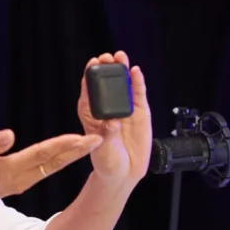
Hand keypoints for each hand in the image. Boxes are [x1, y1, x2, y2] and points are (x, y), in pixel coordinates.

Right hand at [0, 129, 102, 218]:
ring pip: (55, 165)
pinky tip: (74, 149)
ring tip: (94, 141)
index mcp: (10, 170)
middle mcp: (23, 177)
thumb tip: (10, 135)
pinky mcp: (24, 180)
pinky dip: (63, 156)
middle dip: (79, 150)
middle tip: (102, 137)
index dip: (63, 145)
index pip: (42, 154)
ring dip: (75, 153)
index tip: (83, 137)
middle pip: (56, 161)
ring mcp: (25, 181)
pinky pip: (49, 166)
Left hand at [77, 51, 151, 186]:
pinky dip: (138, 83)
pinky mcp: (139, 113)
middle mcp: (107, 108)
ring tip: (121, 57)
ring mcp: (124, 109)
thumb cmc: (106, 160)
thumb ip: (107, 133)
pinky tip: (136, 72)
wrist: (124, 172)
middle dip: (106, 68)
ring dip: (122, 70)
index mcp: (91, 114)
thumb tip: (112, 121)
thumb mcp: (102, 148)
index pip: (89, 91)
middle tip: (107, 57)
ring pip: (123, 86)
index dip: (90, 75)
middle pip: (106, 84)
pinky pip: (138, 95)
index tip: (92, 63)